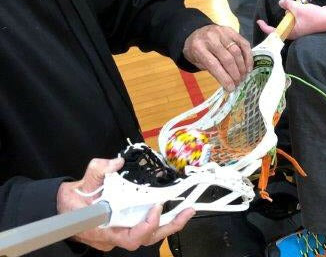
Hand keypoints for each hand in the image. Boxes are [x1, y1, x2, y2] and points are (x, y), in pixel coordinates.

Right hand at [57, 158, 195, 251]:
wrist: (63, 210)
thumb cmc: (73, 200)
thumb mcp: (82, 182)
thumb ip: (99, 169)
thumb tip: (117, 161)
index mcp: (104, 228)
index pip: (129, 237)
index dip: (146, 226)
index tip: (156, 207)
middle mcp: (115, 236)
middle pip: (145, 239)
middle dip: (168, 226)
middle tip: (186, 211)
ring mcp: (120, 234)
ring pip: (147, 236)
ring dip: (168, 224)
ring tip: (187, 210)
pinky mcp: (124, 229)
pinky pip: (145, 229)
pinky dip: (160, 220)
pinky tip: (173, 210)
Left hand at [183, 24, 251, 91]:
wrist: (196, 33)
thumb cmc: (197, 51)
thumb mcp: (198, 62)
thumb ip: (212, 70)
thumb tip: (229, 84)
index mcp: (198, 47)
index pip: (213, 65)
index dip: (224, 78)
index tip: (231, 88)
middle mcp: (211, 38)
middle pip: (227, 58)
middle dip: (235, 74)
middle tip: (238, 83)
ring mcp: (222, 32)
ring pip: (237, 51)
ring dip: (242, 67)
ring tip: (243, 77)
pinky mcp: (231, 30)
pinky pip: (243, 43)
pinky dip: (248, 56)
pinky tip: (248, 67)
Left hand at [257, 0, 325, 39]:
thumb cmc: (314, 16)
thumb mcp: (298, 8)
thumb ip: (288, 4)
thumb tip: (281, 3)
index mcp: (291, 32)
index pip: (274, 31)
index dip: (265, 27)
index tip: (259, 21)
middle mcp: (295, 33)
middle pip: (284, 22)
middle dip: (287, 13)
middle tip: (293, 6)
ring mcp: (301, 30)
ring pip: (292, 19)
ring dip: (295, 11)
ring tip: (302, 6)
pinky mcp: (307, 26)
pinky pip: (299, 17)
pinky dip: (300, 11)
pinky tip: (307, 7)